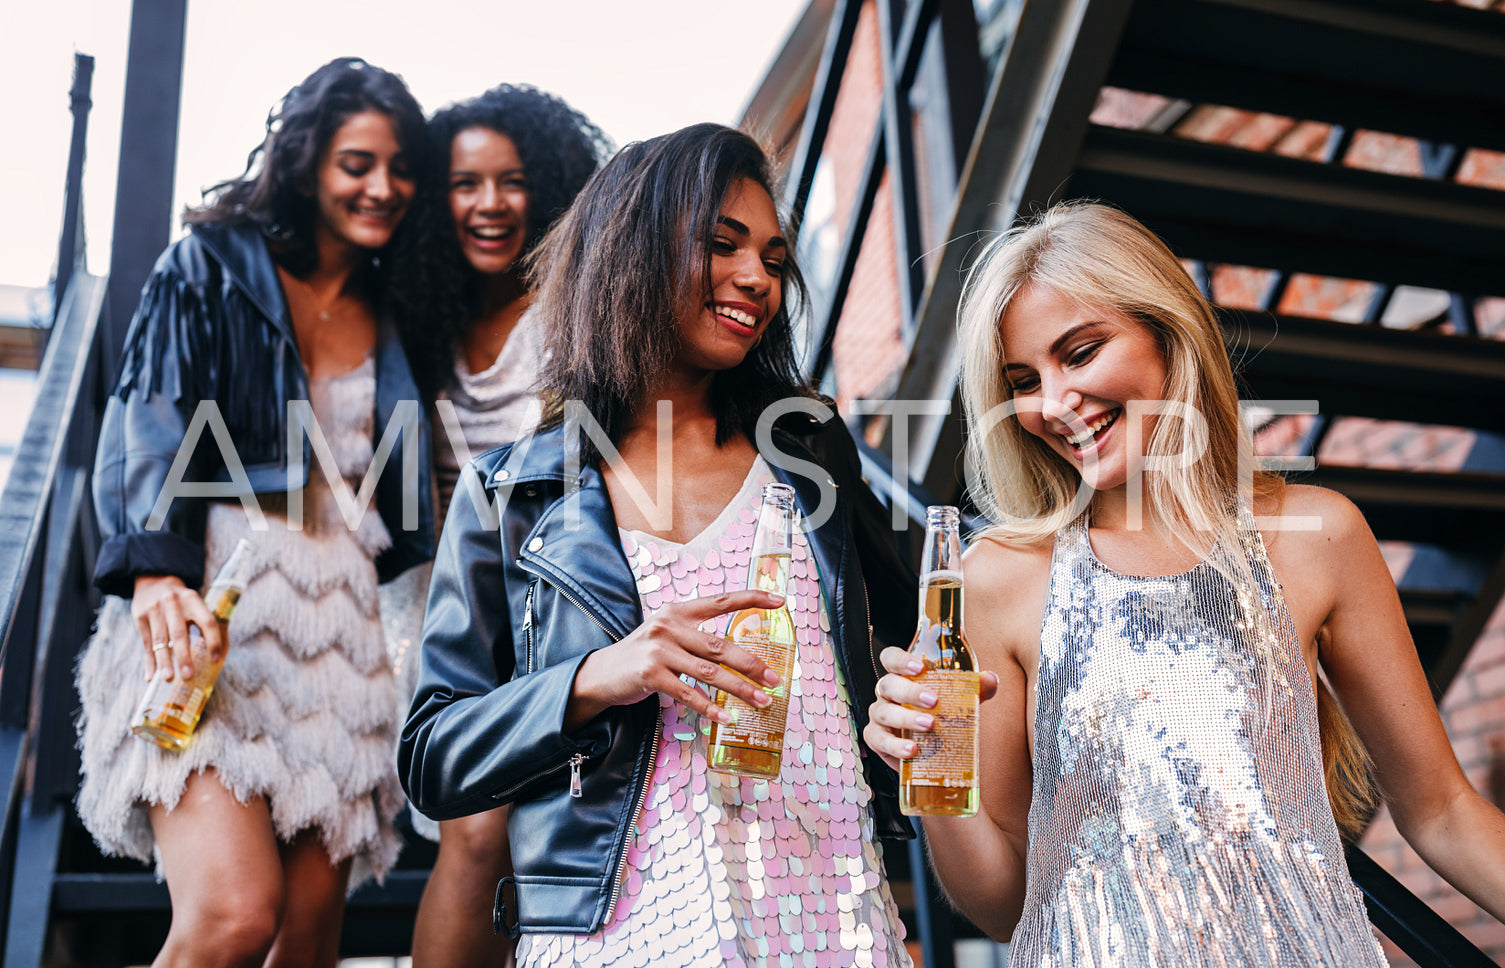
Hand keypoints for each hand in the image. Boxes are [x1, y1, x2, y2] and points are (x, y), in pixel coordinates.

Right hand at [131, 574, 222, 681]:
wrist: (153, 580)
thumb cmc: (181, 600)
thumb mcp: (194, 602)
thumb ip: (202, 622)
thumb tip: (217, 656)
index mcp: (193, 600)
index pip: (207, 621)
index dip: (213, 641)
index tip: (215, 660)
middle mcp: (174, 603)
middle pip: (179, 633)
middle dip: (184, 656)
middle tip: (189, 676)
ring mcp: (155, 610)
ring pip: (160, 640)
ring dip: (164, 662)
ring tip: (169, 678)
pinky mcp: (140, 617)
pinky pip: (146, 643)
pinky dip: (149, 661)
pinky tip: (151, 676)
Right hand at [568, 590, 785, 730]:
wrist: (601, 673)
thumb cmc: (641, 654)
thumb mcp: (666, 633)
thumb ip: (694, 634)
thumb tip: (736, 650)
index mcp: (678, 611)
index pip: (721, 601)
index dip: (752, 599)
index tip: (780, 601)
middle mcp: (669, 626)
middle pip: (720, 645)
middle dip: (752, 664)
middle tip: (775, 678)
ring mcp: (659, 650)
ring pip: (709, 672)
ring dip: (739, 689)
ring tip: (762, 701)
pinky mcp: (650, 674)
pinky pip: (688, 693)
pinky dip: (709, 708)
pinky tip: (726, 718)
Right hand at [863, 646, 999, 771]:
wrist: (929, 751)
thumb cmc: (939, 716)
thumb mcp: (958, 701)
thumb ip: (974, 689)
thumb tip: (990, 679)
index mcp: (902, 677)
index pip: (890, 658)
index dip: (900, 659)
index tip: (920, 667)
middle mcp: (887, 693)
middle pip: (888, 684)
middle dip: (910, 691)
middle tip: (934, 701)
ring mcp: (880, 716)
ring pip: (884, 712)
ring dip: (906, 718)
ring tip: (929, 726)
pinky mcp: (877, 739)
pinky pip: (879, 740)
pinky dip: (895, 745)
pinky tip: (912, 749)